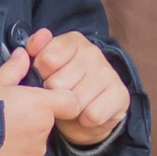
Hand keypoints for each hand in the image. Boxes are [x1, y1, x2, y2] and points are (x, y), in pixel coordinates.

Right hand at [0, 43, 59, 155]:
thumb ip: (14, 69)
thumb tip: (22, 55)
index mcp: (42, 105)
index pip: (70, 103)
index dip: (60, 102)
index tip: (45, 103)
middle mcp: (43, 130)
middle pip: (47, 123)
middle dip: (33, 120)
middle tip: (9, 119)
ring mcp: (35, 153)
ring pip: (36, 144)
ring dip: (24, 140)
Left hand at [27, 24, 129, 151]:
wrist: (86, 117)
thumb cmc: (61, 87)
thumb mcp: (43, 67)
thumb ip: (35, 48)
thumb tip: (42, 34)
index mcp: (73, 41)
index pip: (47, 59)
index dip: (41, 75)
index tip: (46, 77)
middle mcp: (93, 52)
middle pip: (57, 83)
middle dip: (54, 95)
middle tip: (61, 95)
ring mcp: (108, 72)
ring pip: (74, 101)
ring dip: (70, 110)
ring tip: (73, 106)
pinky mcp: (121, 94)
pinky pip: (92, 115)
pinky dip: (86, 121)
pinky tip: (87, 115)